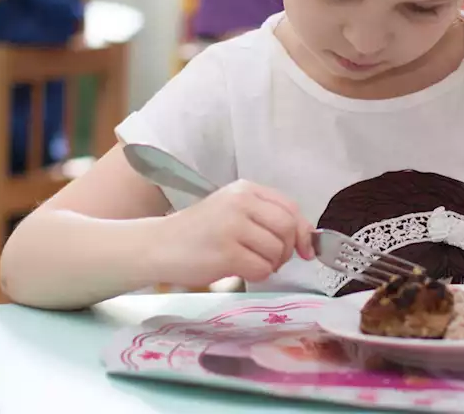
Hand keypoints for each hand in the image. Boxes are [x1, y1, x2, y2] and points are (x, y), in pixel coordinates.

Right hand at [158, 181, 314, 288]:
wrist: (158, 246)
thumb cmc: (197, 232)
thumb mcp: (231, 210)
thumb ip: (265, 217)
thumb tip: (305, 240)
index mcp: (245, 189)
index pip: (290, 207)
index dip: (303, 231)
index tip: (306, 249)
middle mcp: (240, 203)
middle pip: (287, 228)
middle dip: (287, 250)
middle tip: (272, 260)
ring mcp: (232, 226)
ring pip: (276, 250)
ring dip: (270, 264)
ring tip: (250, 262)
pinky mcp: (226, 252)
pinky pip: (261, 268)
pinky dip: (258, 275)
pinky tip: (241, 270)